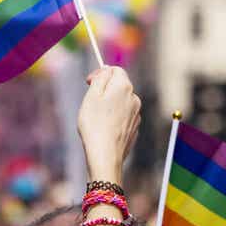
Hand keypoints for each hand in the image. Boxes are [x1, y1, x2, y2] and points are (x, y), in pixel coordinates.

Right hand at [77, 66, 140, 183]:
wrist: (105, 154)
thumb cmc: (95, 124)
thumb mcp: (92, 96)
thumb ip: (101, 78)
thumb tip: (107, 71)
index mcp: (124, 87)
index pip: (115, 70)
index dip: (101, 73)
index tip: (89, 82)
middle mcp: (134, 98)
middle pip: (119, 86)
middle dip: (105, 89)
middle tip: (90, 101)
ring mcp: (136, 114)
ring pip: (121, 102)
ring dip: (109, 105)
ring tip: (96, 118)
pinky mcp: (134, 127)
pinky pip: (123, 116)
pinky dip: (114, 118)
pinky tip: (104, 128)